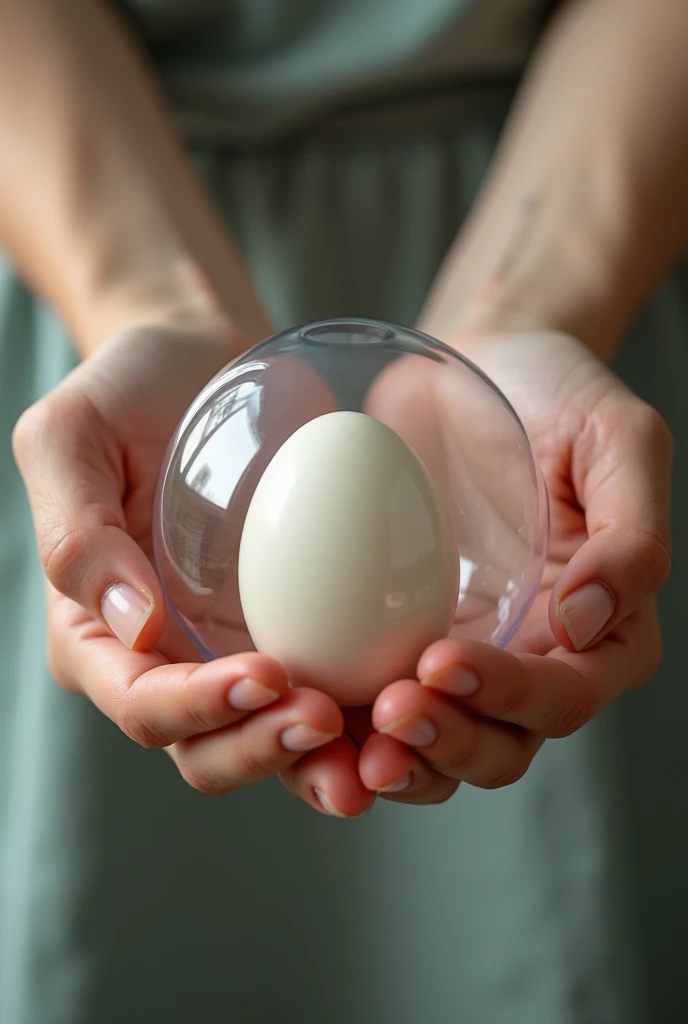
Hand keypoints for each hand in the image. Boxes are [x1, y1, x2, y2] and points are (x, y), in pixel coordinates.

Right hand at [12, 319, 354, 798]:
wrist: (205, 361)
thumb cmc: (129, 388)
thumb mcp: (70, 436)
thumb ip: (76, 531)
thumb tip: (136, 626)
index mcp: (98, 632)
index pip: (141, 703)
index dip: (198, 710)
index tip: (266, 675)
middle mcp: (165, 659)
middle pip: (206, 749)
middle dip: (264, 750)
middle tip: (327, 720)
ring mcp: (231, 651)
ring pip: (270, 741)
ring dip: (320, 759)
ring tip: (380, 743)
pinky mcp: (294, 630)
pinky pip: (326, 691)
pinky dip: (361, 718)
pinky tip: (407, 702)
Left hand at [351, 330, 671, 803]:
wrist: (481, 361)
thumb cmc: (560, 394)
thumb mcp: (620, 440)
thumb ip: (631, 535)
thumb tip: (585, 622)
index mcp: (601, 632)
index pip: (564, 696)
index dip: (509, 699)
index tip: (441, 661)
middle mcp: (535, 658)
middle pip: (499, 746)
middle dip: (446, 744)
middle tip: (388, 711)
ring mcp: (465, 652)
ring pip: (436, 745)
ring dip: (393, 756)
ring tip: (340, 733)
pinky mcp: (398, 634)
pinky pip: (373, 699)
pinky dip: (344, 720)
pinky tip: (303, 704)